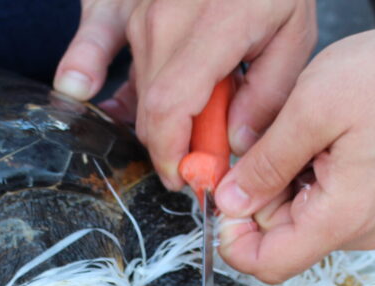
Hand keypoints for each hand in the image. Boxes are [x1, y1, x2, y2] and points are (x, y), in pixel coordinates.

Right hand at [55, 0, 316, 187]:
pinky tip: (83, 89)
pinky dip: (84, 73)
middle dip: (173, 146)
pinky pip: (91, 49)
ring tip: (187, 118)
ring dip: (153, 116)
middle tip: (203, 154)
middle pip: (152, 110)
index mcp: (212, 27)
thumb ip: (267, 94)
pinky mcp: (113, 2)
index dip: (174, 156)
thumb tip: (238, 144)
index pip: (172, 111)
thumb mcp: (292, 31)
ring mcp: (134, 10)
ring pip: (134, 91)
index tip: (189, 178)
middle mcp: (162, 21)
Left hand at [215, 14, 374, 282]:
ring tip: (303, 134)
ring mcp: (369, 219)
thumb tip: (229, 204)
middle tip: (268, 141)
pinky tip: (318, 139)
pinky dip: (302, 176)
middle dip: (257, 197)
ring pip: (295, 220)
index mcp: (343, 218)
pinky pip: (318, 204)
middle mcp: (359, 231)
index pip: (267, 264)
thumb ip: (264, 165)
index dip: (232, 238)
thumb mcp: (310, 110)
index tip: (222, 194)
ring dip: (280, 182)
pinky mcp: (371, 203)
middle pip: (278, 240)